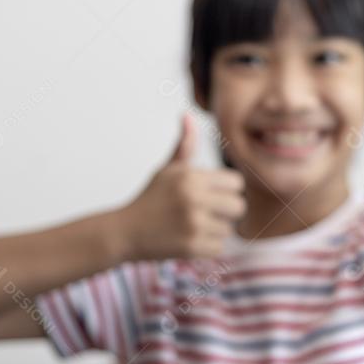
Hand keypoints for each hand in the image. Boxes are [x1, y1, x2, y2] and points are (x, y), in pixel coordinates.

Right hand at [120, 113, 246, 259]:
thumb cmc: (150, 199)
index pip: (236, 183)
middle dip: (227, 212)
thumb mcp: (166, 170)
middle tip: (208, 213)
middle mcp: (193, 198)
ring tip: (193, 227)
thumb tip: (187, 116)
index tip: (214, 195)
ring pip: (228, 229)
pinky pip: (218, 247)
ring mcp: (193, 224)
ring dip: (215, 230)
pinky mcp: (191, 247)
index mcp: (190, 177)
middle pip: (239, 206)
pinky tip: (189, 240)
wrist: (124, 231)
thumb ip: (184, 146)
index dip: (228, 190)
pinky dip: (207, 247)